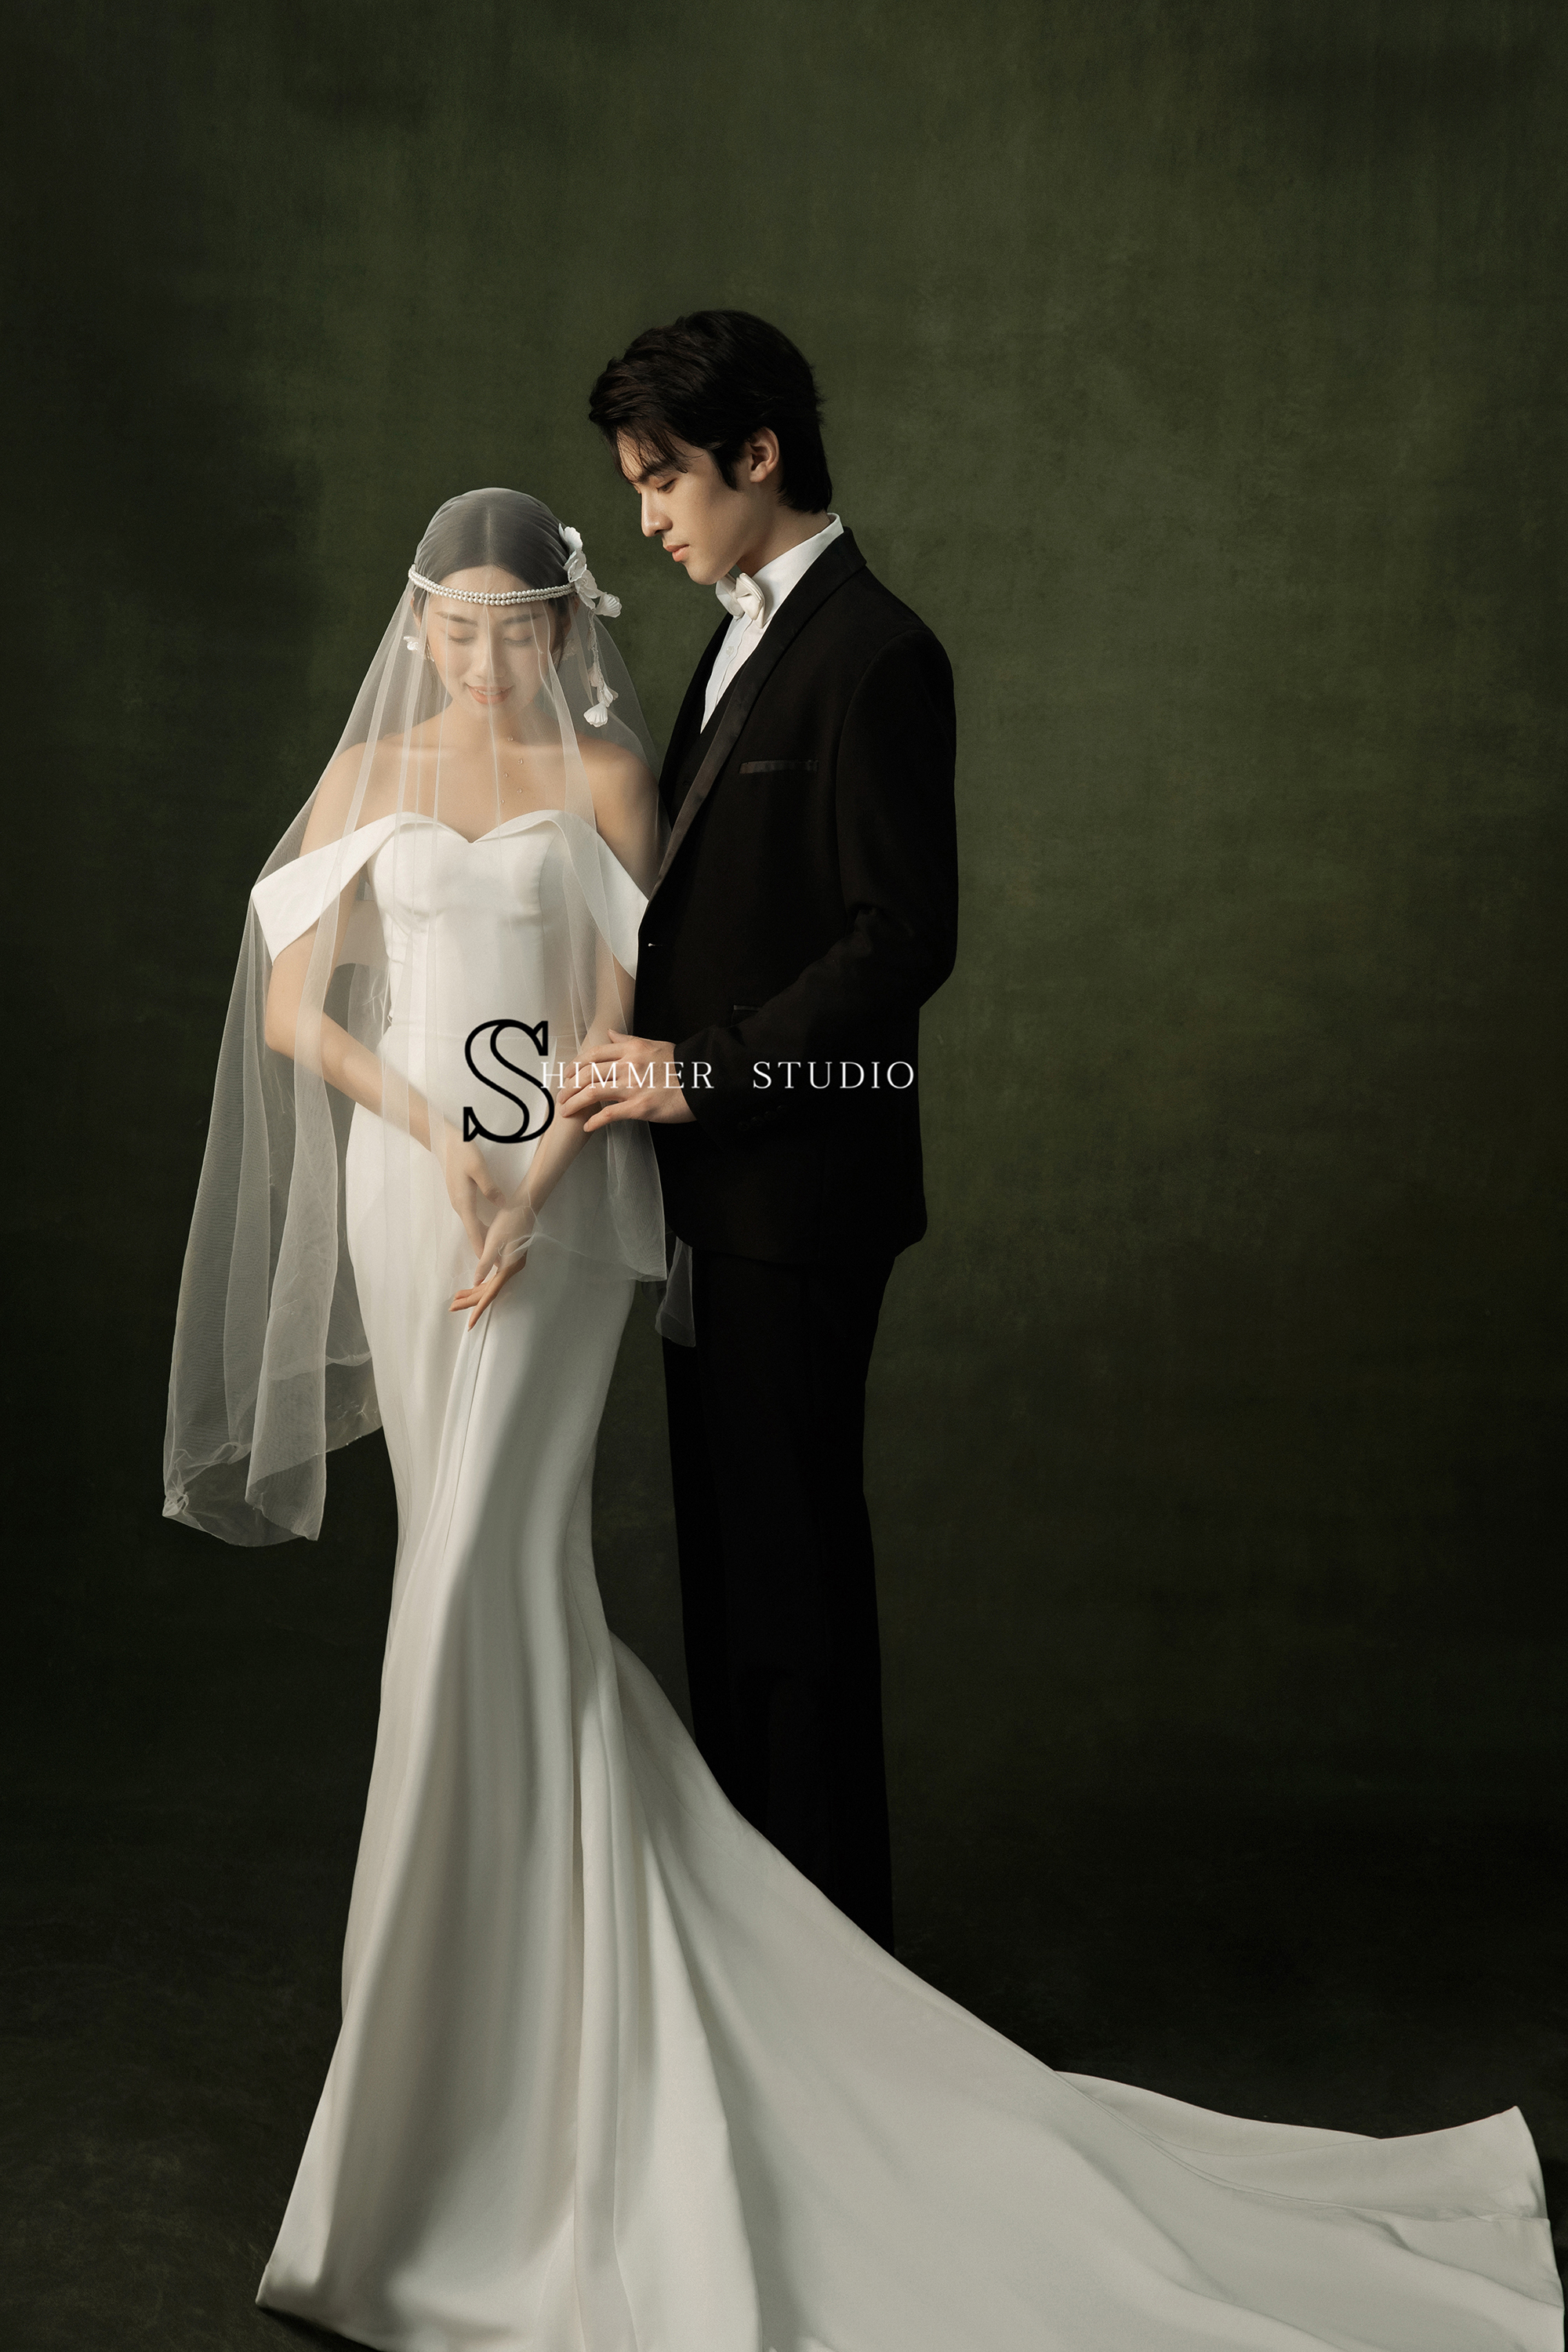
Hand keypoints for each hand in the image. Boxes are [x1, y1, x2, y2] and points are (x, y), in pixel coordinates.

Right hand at [443, 1130, 506, 1256]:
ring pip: (473, 1226)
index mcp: (464, 1202)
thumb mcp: (478, 1167)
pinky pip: (472, 1218)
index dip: (483, 1250)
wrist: (444, 1142)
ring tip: (496, 1253)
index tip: (489, 1267)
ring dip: (483, 1239)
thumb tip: (502, 1205)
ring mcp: (459, 1202)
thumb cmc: (462, 1152)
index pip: (474, 1232)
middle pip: (473, 1233)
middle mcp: (460, 1206)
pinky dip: (480, 1228)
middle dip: (485, 1249)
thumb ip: (490, 1187)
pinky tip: (489, 1231)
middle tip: (497, 1265)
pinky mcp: (461, 1197)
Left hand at [451, 1199, 535, 1329]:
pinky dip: (481, 1281)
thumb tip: (476, 1282)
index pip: (490, 1294)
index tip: (469, 1324)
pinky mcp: (509, 1259)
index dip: (478, 1309)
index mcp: (508, 1268)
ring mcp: (511, 1265)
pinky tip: (473, 1284)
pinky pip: (493, 1276)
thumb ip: (484, 1263)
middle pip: (489, 1291)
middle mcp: (511, 1269)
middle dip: (471, 1300)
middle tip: (451, 1307)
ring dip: (474, 1291)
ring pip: (490, 1284)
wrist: (524, 1206)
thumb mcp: (493, 1241)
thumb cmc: (508, 1221)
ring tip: (456, 1298)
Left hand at [555, 1031, 696, 1131]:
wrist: (705, 1081)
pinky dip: (594, 1121)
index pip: (594, 1054)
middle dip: (569, 1086)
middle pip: (588, 1073)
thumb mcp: (655, 1044)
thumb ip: (629, 1039)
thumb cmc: (684, 1065)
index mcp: (631, 1049)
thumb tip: (610, 1033)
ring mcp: (633, 1086)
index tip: (567, 1074)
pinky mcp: (639, 1107)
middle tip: (561, 1097)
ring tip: (566, 1112)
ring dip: (575, 1103)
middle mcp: (628, 1065)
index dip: (576, 1065)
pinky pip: (609, 1114)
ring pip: (593, 1092)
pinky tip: (587, 1127)